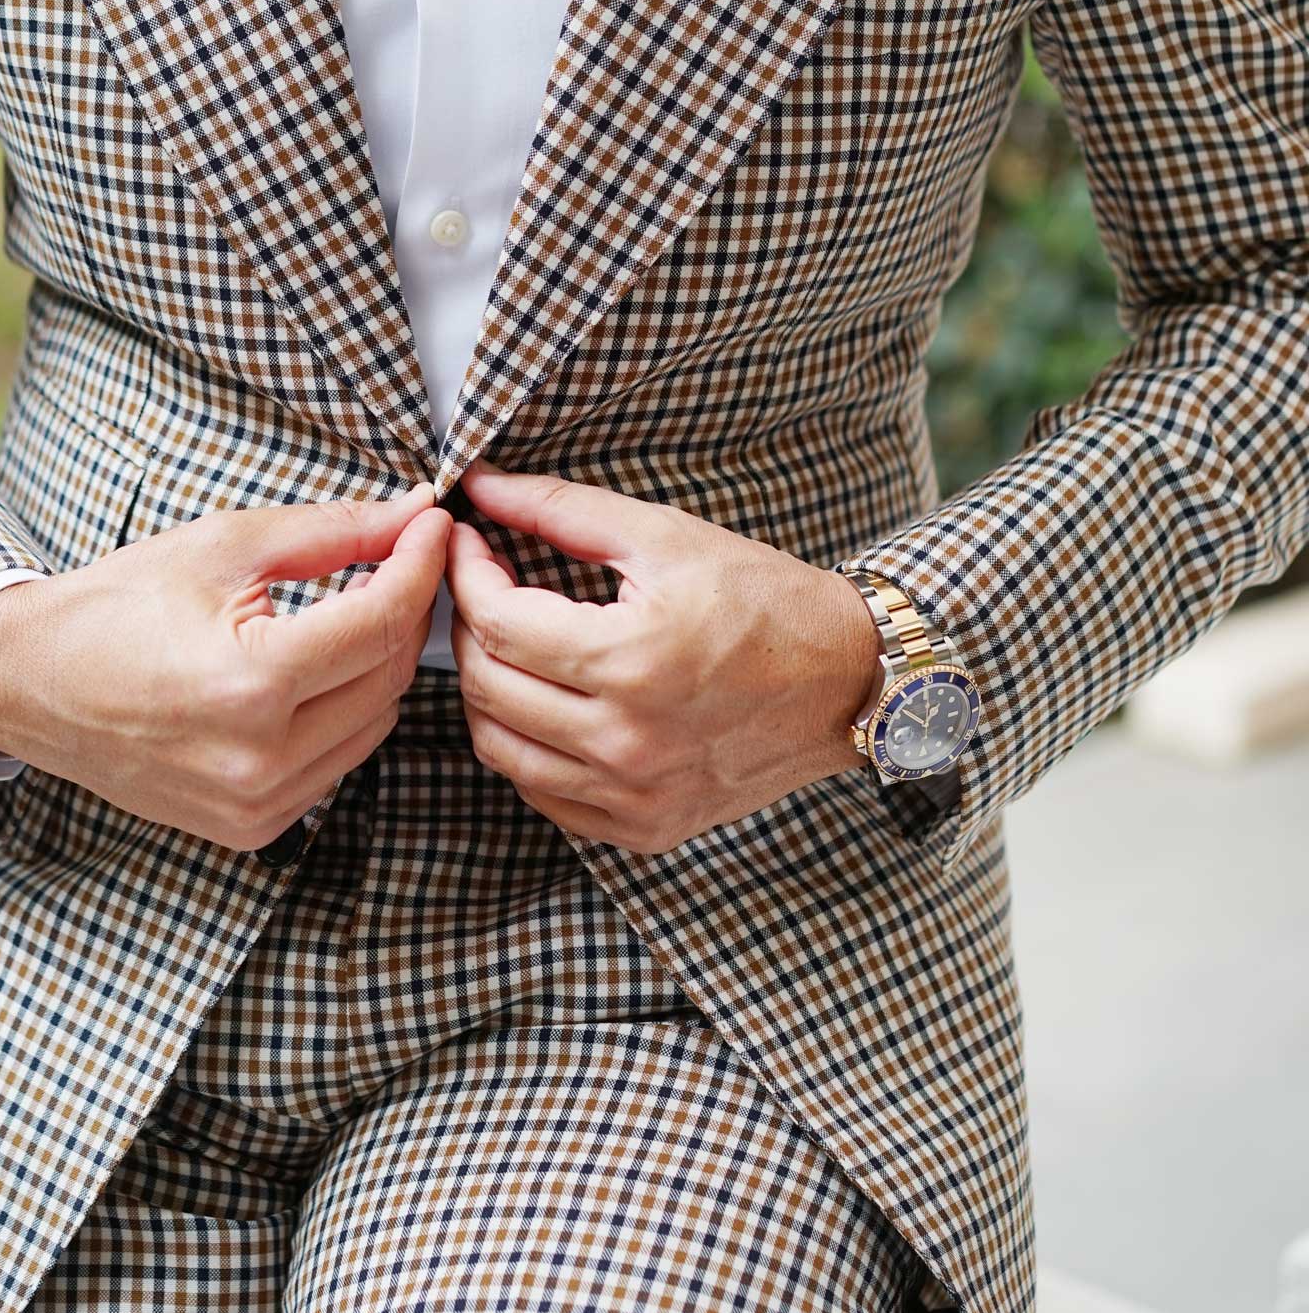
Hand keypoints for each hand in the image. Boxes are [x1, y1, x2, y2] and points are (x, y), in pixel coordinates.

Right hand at [0, 483, 450, 849]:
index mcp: (250, 683)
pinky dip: (346, 711)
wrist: (32, 684)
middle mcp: (259, 759)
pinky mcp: (253, 828)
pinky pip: (339, 762)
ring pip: (376, 723)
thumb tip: (410, 514)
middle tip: (397, 557)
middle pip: (389, 675)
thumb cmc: (117, 606)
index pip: (379, 622)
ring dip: (379, 663)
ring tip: (356, 609)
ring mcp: (257, 805)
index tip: (431, 525)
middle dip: (404, 610)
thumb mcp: (224, 546)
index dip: (419, 565)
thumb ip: (331, 532)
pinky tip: (321, 670)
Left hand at [445, 462, 880, 853]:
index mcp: (631, 661)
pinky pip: (543, 794)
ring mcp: (633, 794)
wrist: (847, 682)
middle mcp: (626, 740)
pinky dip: (523, 747)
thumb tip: (483, 485)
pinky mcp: (644, 827)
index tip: (471, 543)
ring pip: (499, 748)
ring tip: (506, 643)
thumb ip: (562, 509)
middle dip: (466, 625)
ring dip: (485, 688)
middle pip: (485, 686)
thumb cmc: (764, 599)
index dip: (466, 574)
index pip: (497, 622)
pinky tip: (542, 703)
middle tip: (485, 586)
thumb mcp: (666, 536)